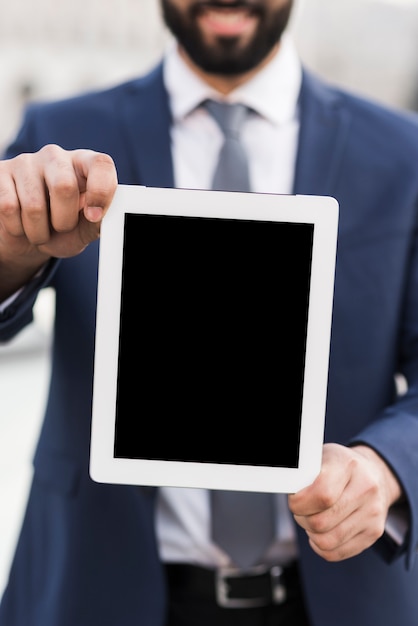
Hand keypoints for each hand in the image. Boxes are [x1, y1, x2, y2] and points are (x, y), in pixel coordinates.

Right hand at [0, 144, 117, 298]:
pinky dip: (18, 228)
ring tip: (40, 231)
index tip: (94, 216)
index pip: (101, 164)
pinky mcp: (1, 173)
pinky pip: (9, 208)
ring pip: (35, 205)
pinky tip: (21, 225)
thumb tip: (106, 215)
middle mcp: (56, 156)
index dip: (101, 192)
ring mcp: (26, 162)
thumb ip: (101, 221)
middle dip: (64, 220)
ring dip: (39, 232)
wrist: (27, 237)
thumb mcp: (86, 228)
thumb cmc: (62, 228)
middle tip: (61, 228)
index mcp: (84, 164)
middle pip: (65, 186)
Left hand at [288, 443, 402, 560]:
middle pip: (321, 522)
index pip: (321, 495)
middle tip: (301, 509)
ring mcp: (372, 513)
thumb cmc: (339, 466)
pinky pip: (337, 553)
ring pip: (327, 542)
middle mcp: (365, 489)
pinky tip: (321, 531)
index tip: (294, 499)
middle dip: (302, 518)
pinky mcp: (374, 532)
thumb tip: (286, 485)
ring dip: (311, 534)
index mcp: (348, 466)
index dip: (300, 503)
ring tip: (311, 519)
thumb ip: (303, 471)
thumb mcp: (321, 457)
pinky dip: (321, 547)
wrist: (374, 473)